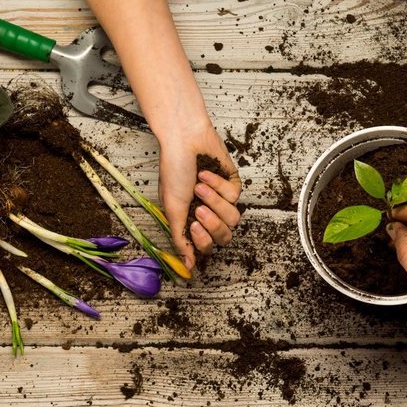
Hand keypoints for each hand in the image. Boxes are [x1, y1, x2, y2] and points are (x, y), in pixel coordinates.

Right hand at [159, 119, 241, 269]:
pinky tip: (206, 173)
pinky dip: (218, 184)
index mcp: (192, 221)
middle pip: (225, 235)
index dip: (204, 240)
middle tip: (199, 208)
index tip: (194, 225)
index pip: (207, 245)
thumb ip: (180, 238)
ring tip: (199, 185)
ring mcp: (223, 200)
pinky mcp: (233, 185)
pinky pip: (234, 196)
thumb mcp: (172, 207)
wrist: (184, 140)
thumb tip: (188, 266)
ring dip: (215, 201)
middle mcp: (209, 213)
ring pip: (233, 218)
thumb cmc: (174, 170)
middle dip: (213, 222)